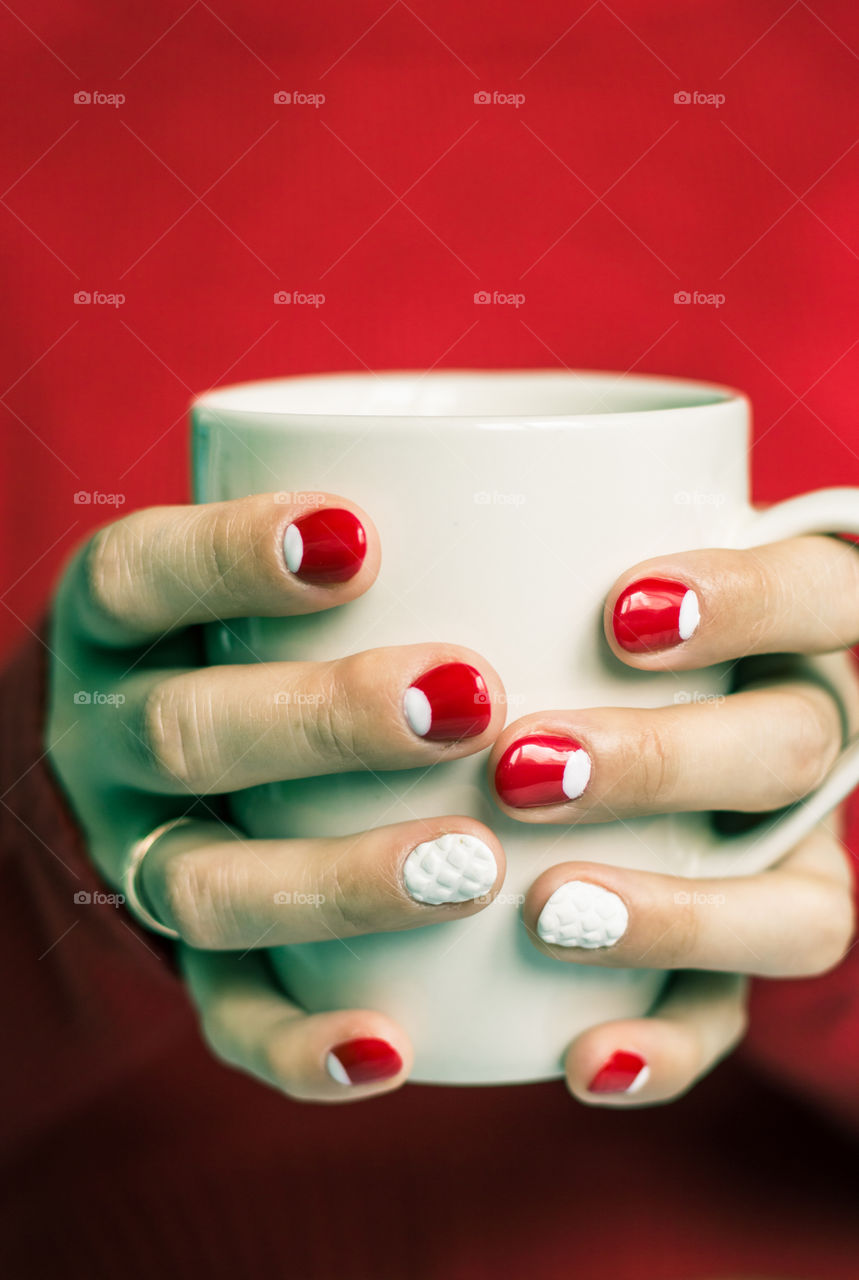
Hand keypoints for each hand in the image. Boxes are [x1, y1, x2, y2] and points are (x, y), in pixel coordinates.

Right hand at [48, 493, 506, 1101]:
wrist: (190, 748)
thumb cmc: (280, 628)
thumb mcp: (289, 562)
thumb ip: (386, 535)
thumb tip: (589, 477)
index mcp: (126, 625)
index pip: (142, 574)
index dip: (231, 555)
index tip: (361, 534)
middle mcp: (115, 740)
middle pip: (185, 731)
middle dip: (321, 717)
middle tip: (469, 697)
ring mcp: (145, 855)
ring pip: (205, 887)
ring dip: (333, 881)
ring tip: (469, 864)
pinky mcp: (191, 959)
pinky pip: (224, 1016)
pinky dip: (300, 1042)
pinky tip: (392, 1050)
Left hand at [490, 534, 858, 1104]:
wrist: (535, 739)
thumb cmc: (520, 637)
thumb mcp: (516, 580)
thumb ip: (494, 561)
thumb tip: (338, 531)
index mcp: (774, 629)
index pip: (818, 592)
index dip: (749, 602)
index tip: (622, 612)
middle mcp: (791, 739)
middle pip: (795, 745)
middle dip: (667, 759)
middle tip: (524, 769)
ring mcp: (775, 858)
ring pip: (798, 908)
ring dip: (679, 915)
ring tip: (553, 913)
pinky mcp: (725, 961)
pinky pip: (728, 1021)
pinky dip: (666, 1048)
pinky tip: (586, 1061)